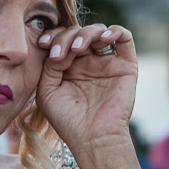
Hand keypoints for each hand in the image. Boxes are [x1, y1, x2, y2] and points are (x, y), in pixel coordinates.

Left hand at [35, 24, 137, 151]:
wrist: (93, 138)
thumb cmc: (68, 119)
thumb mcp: (47, 90)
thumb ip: (48, 66)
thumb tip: (59, 48)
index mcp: (67, 66)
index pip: (61, 39)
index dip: (52, 36)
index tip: (43, 44)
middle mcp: (87, 61)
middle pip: (77, 32)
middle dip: (66, 37)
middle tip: (59, 53)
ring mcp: (106, 62)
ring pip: (98, 31)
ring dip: (85, 33)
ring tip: (77, 49)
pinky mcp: (125, 65)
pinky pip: (125, 37)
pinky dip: (115, 31)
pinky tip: (103, 38)